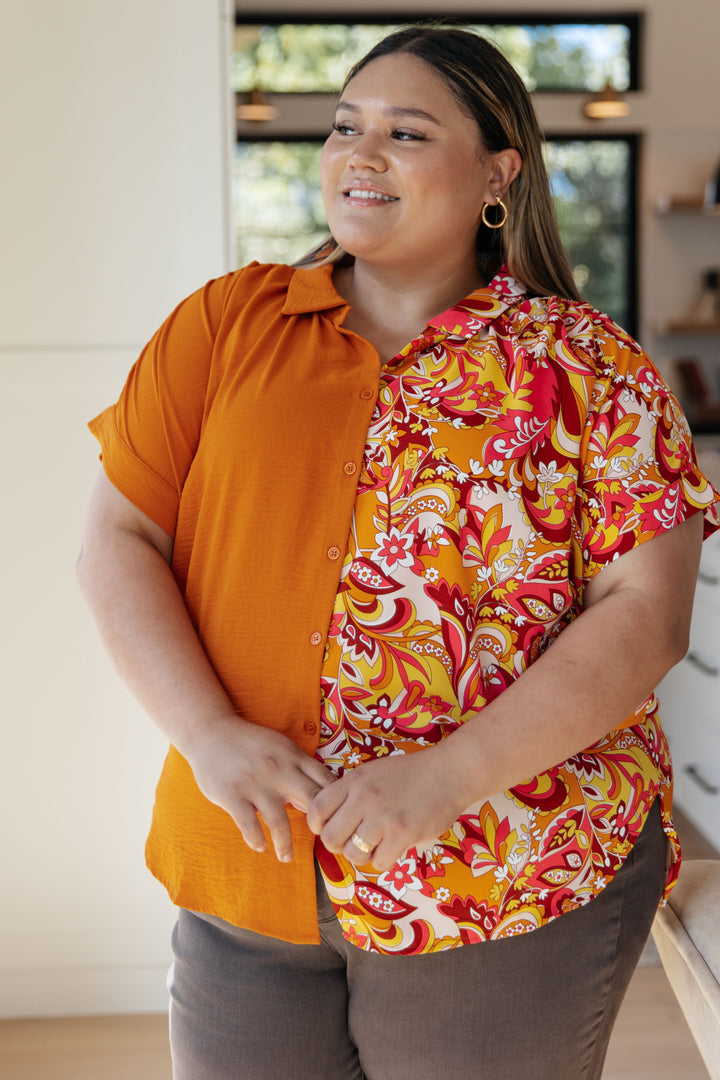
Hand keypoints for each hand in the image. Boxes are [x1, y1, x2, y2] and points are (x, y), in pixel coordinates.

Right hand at [184, 715, 335, 862]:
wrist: (210, 732)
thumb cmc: (250, 743)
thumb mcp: (281, 746)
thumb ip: (300, 768)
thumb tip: (322, 797)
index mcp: (293, 756)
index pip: (326, 782)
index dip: (335, 803)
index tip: (335, 820)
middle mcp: (279, 770)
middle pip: (311, 802)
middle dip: (318, 826)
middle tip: (316, 841)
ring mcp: (255, 784)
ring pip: (280, 823)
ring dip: (285, 845)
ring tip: (286, 857)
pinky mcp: (233, 795)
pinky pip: (249, 826)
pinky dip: (257, 840)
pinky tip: (260, 846)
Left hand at [306, 744, 468, 871]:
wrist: (449, 772)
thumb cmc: (411, 773)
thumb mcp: (373, 772)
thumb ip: (352, 792)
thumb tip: (333, 819)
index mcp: (353, 781)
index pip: (317, 809)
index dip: (318, 826)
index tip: (329, 829)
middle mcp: (364, 798)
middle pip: (330, 838)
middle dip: (339, 846)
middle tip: (353, 843)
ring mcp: (382, 816)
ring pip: (353, 854)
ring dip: (363, 856)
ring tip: (376, 846)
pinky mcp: (403, 833)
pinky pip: (379, 862)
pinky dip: (384, 860)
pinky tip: (394, 848)